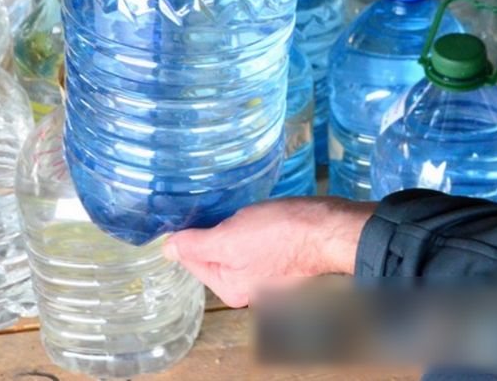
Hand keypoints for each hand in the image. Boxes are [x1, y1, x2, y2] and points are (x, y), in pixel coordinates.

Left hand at [162, 196, 376, 307]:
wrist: (329, 228)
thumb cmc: (281, 234)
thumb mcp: (229, 237)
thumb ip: (196, 245)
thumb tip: (167, 249)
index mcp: (229, 288)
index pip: (193, 258)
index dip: (190, 233)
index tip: (195, 211)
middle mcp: (247, 287)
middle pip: (215, 253)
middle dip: (216, 229)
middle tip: (224, 208)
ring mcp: (266, 273)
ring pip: (236, 244)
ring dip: (236, 225)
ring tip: (245, 209)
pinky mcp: (282, 257)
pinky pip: (257, 241)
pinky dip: (254, 226)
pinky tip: (263, 214)